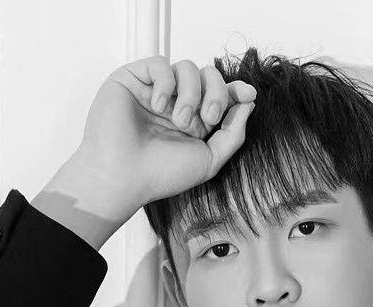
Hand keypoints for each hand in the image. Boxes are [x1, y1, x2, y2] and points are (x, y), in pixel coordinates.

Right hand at [71, 55, 257, 215]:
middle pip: (208, 76)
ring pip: (187, 68)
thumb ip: (232, 134)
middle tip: (209, 117)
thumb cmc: (160, 174)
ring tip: (179, 120)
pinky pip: (160, 64)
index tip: (249, 95)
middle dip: (216, 93)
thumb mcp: (209, 160)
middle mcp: (176, 103)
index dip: (235, 90)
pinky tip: (158, 106)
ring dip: (190, 94)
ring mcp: (154, 90)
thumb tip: (248, 104)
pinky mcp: (133, 79)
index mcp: (194, 121)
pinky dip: (165, 83)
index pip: (219, 95)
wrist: (123, 176)